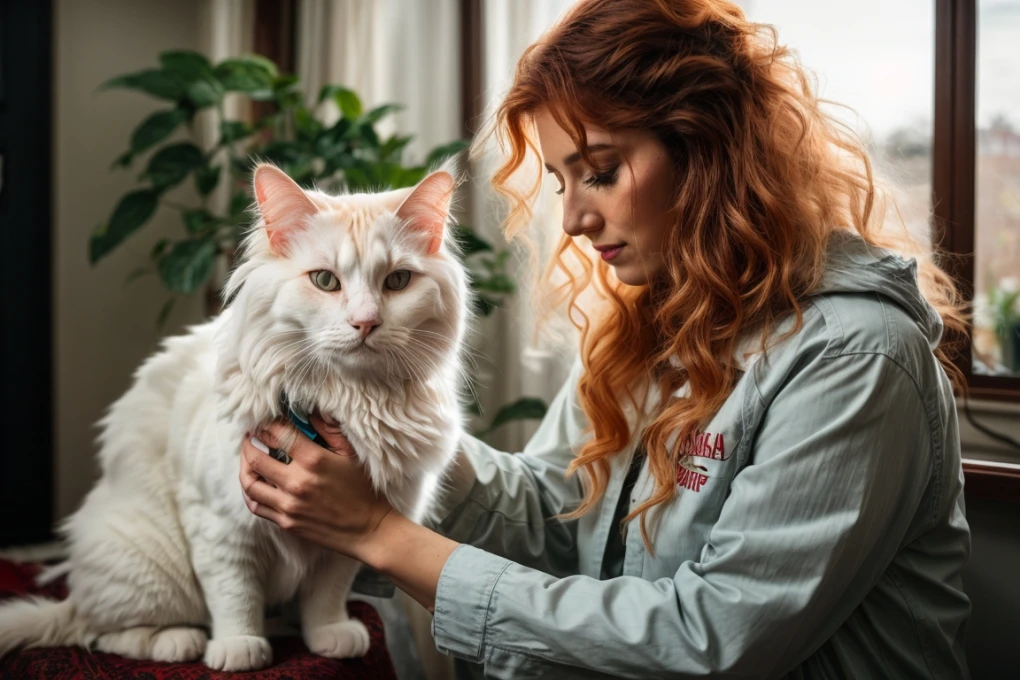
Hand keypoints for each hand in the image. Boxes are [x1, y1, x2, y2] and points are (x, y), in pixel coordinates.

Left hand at [239, 414, 394, 558]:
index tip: (266, 421)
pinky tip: (254, 481)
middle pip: (256, 458)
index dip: (268, 425)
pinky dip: (250, 491)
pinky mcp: (286, 522)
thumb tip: (312, 412)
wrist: (368, 529)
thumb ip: (331, 430)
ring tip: (247, 457)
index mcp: (314, 461)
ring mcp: (289, 505)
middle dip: (249, 443)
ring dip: (244, 466)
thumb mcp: (352, 454)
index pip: (279, 435)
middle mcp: (297, 482)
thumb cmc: (363, 489)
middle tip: (251, 436)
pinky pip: (256, 505)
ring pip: (250, 483)